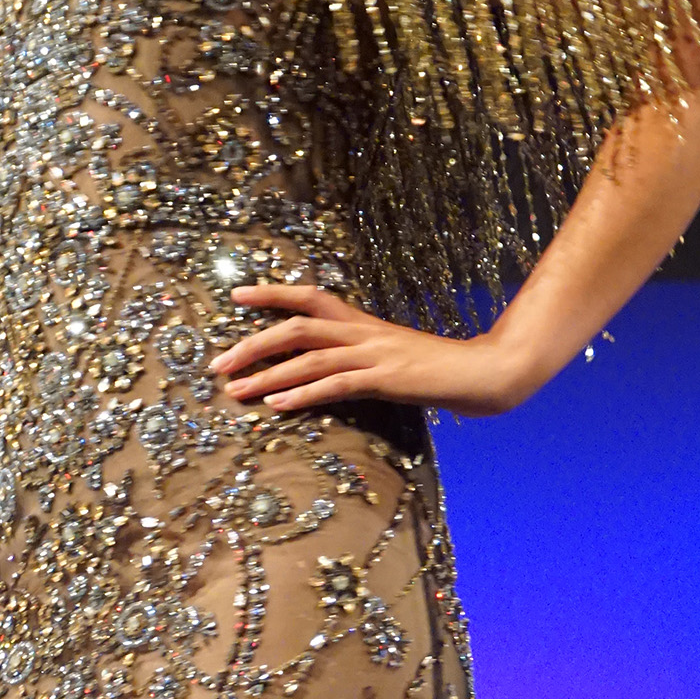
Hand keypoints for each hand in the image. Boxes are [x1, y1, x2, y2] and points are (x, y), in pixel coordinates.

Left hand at [210, 287, 532, 418]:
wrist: (483, 373)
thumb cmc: (435, 369)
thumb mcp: (391, 356)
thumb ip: (358, 358)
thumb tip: (325, 370)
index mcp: (361, 323)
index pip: (309, 298)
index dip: (272, 293)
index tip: (235, 295)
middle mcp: (362, 333)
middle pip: (296, 328)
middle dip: (251, 345)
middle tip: (216, 363)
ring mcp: (374, 355)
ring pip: (308, 358)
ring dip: (266, 375)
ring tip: (234, 390)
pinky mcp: (385, 379)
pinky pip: (336, 385)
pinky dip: (303, 393)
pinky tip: (277, 405)